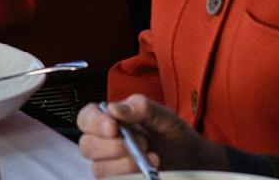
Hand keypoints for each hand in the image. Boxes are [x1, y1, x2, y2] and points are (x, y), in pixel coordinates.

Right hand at [76, 95, 222, 175]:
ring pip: (99, 168)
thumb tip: (114, 108)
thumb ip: (140, 107)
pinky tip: (146, 171)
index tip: (113, 127)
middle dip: (113, 146)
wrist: (193, 160)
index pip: (86, 118)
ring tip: (150, 158)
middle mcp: (107, 143)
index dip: (94, 123)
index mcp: (111, 120)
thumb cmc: (175, 136)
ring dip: (125, 164)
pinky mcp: (120, 179)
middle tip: (141, 143)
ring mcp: (112, 165)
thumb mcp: (163, 115)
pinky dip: (129, 176)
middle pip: (87, 145)